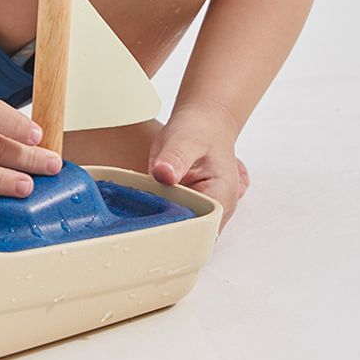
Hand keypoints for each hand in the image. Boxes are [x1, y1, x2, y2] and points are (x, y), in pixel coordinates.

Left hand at [146, 102, 244, 232]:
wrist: (204, 123)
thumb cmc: (198, 129)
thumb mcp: (184, 138)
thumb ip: (174, 156)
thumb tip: (163, 173)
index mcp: (222, 198)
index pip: (200, 231)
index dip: (174, 232)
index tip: (150, 225)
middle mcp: (217, 211)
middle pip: (189, 236)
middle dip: (164, 231)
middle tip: (137, 221)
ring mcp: (204, 212)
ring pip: (180, 231)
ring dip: (161, 224)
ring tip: (139, 215)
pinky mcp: (190, 209)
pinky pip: (174, 220)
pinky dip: (160, 216)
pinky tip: (144, 208)